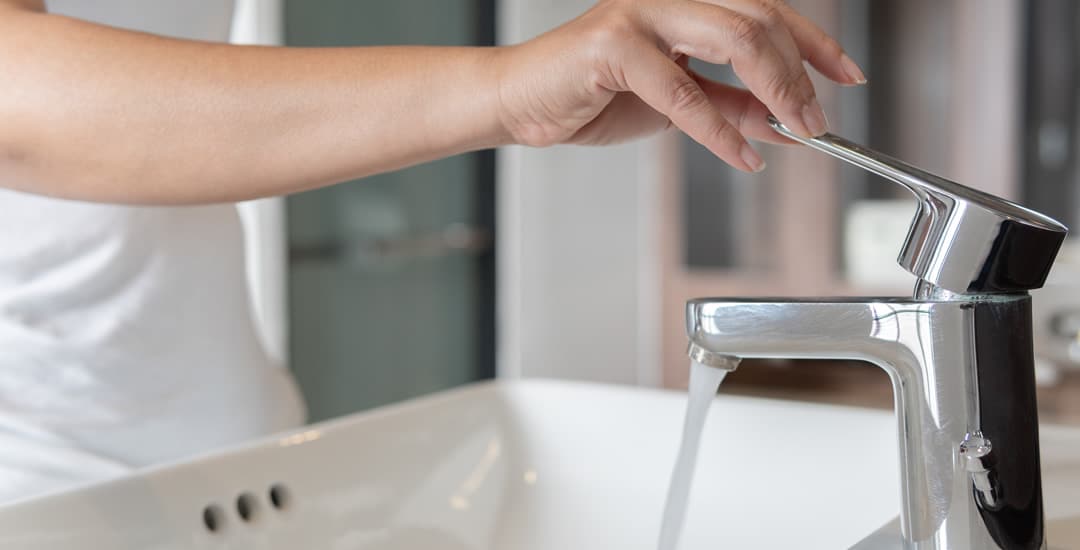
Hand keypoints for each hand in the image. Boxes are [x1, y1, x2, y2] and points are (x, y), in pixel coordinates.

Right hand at [495, 0, 865, 171]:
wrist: (522, 104)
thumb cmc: (590, 95)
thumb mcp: (677, 104)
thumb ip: (730, 105)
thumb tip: (784, 122)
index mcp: (686, 3)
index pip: (766, 11)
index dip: (815, 42)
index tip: (845, 77)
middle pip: (759, 18)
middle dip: (801, 73)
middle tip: (819, 119)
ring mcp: (641, 13)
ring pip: (734, 36)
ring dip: (776, 89)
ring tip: (797, 130)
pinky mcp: (613, 45)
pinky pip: (683, 89)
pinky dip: (720, 129)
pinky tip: (743, 155)